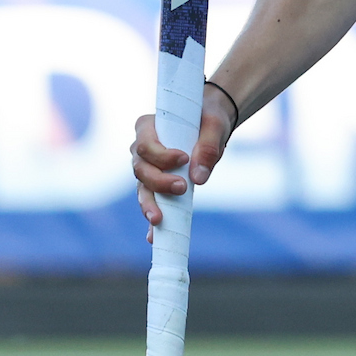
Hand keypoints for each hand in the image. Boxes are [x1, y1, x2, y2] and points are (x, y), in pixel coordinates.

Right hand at [130, 81, 239, 232]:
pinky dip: (153, 216)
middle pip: (141, 169)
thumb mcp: (214, 125)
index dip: (161, 155)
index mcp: (148, 127)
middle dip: (159, 182)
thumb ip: (207, 147)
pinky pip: (152, 201)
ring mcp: (146, 168)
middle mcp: (141, 149)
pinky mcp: (156, 184)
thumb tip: (198, 178)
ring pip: (142, 188)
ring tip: (158, 220)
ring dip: (150, 204)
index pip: (146, 145)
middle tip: (182, 187)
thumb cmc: (208, 119)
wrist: (210, 125)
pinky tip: (154, 236)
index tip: (184, 158)